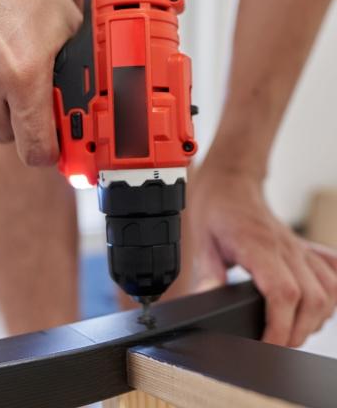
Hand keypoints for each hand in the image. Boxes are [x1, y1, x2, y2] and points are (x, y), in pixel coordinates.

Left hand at [188, 163, 336, 346]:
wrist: (231, 181)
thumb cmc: (216, 209)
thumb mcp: (202, 242)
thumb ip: (207, 274)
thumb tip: (206, 299)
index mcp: (258, 246)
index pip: (283, 293)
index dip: (280, 326)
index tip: (268, 345)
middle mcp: (286, 248)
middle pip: (311, 300)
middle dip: (296, 331)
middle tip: (274, 346)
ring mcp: (299, 247)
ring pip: (328, 292)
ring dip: (314, 319)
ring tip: (290, 331)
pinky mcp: (305, 247)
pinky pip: (332, 273)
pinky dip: (331, 295)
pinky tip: (315, 306)